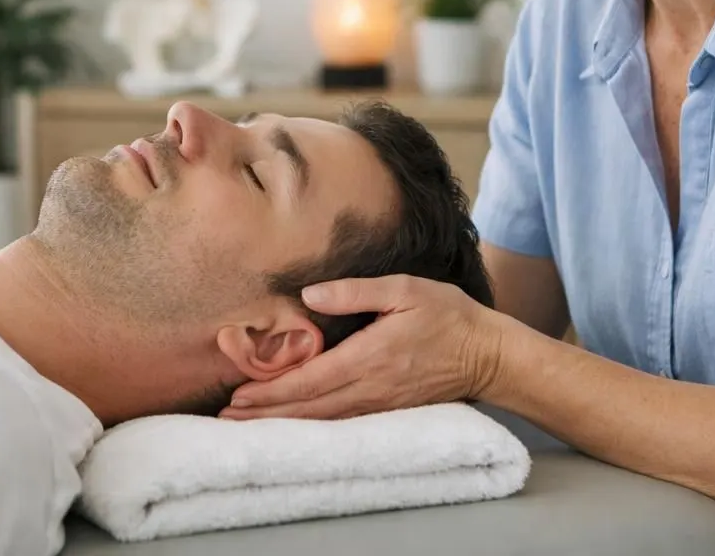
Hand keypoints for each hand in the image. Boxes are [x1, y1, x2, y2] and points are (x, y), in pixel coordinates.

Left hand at [219, 274, 503, 420]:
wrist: (488, 354)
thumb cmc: (447, 316)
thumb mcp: (405, 289)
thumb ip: (356, 291)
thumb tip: (310, 295)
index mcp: (370, 357)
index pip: (311, 380)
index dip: (273, 391)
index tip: (241, 395)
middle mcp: (371, 387)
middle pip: (309, 408)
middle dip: (266, 414)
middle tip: (227, 418)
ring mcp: (380, 404)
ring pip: (322, 421)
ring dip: (283, 424)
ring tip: (248, 425)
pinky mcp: (387, 410)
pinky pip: (341, 423)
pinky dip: (310, 426)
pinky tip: (294, 425)